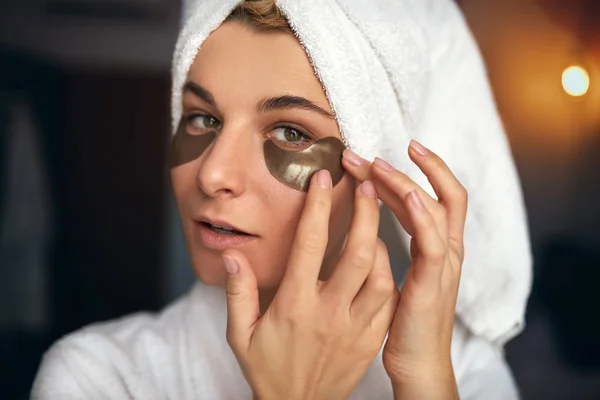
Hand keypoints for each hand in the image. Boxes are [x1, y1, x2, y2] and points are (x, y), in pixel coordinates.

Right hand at [222, 170, 398, 399]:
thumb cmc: (268, 370)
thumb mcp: (241, 336)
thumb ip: (238, 294)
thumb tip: (233, 255)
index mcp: (295, 305)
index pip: (309, 244)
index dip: (317, 206)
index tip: (322, 177)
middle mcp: (330, 312)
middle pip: (358, 252)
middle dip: (366, 211)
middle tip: (367, 182)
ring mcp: (356, 326)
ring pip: (382, 273)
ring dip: (383, 239)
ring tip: (377, 213)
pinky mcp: (371, 337)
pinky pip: (389, 298)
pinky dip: (390, 271)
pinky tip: (383, 256)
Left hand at [342, 140, 465, 398]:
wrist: (417, 365)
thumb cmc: (405, 321)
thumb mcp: (398, 275)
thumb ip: (389, 248)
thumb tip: (366, 223)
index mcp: (439, 247)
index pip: (437, 196)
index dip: (417, 170)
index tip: (385, 153)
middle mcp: (447, 250)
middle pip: (438, 195)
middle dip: (403, 169)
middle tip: (362, 154)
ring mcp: (444, 264)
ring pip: (433, 210)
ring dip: (404, 183)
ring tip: (374, 164)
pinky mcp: (433, 283)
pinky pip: (434, 243)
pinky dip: (422, 217)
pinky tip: (406, 196)